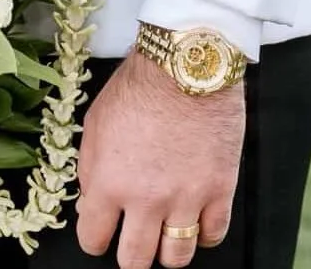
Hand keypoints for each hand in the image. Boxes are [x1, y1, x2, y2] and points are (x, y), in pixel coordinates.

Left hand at [76, 51, 243, 267]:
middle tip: (133, 239)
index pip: (93, 239)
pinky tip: (195, 218)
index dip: (95, 237)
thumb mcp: (95, 121)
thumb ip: (90, 169)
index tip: (100, 232)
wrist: (186, 62)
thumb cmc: (139, 85)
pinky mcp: (220, 190)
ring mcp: (186, 198)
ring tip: (164, 233)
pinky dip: (202, 233)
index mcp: (109, 182)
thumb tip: (91, 203)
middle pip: (136, 260)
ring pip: (176, 258)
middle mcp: (146, 199)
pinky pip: (212, 236)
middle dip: (130, 255)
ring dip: (167, 250)